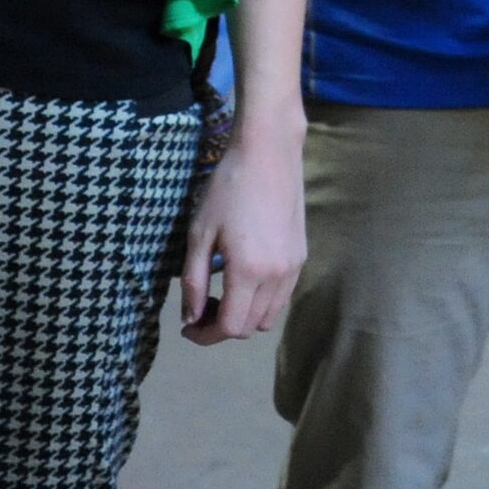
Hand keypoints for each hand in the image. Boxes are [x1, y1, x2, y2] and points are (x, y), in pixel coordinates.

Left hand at [178, 118, 306, 344]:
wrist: (268, 153)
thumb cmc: (227, 189)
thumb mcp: (200, 234)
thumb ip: (194, 281)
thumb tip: (191, 317)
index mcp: (249, 271)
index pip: (230, 327)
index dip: (205, 335)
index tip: (187, 326)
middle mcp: (277, 276)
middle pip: (250, 327)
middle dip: (222, 327)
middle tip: (201, 308)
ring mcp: (294, 267)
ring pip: (270, 316)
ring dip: (245, 316)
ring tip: (224, 295)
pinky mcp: (302, 255)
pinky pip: (282, 296)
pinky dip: (262, 301)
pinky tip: (246, 278)